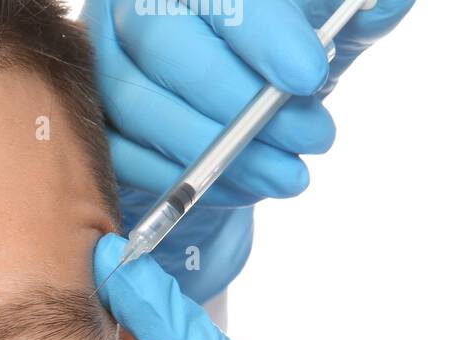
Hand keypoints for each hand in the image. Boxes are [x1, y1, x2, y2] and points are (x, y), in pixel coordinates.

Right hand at [80, 0, 415, 302]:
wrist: (237, 80)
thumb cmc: (282, 38)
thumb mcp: (327, 14)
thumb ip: (358, 6)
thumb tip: (384, 2)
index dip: (261, 34)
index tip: (310, 77)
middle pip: (160, 42)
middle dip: (238, 102)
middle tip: (311, 139)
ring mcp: (99, 56)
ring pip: (135, 103)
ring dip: (216, 151)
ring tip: (288, 175)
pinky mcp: (91, 115)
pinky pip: (119, 152)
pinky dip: (183, 178)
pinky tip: (242, 186)